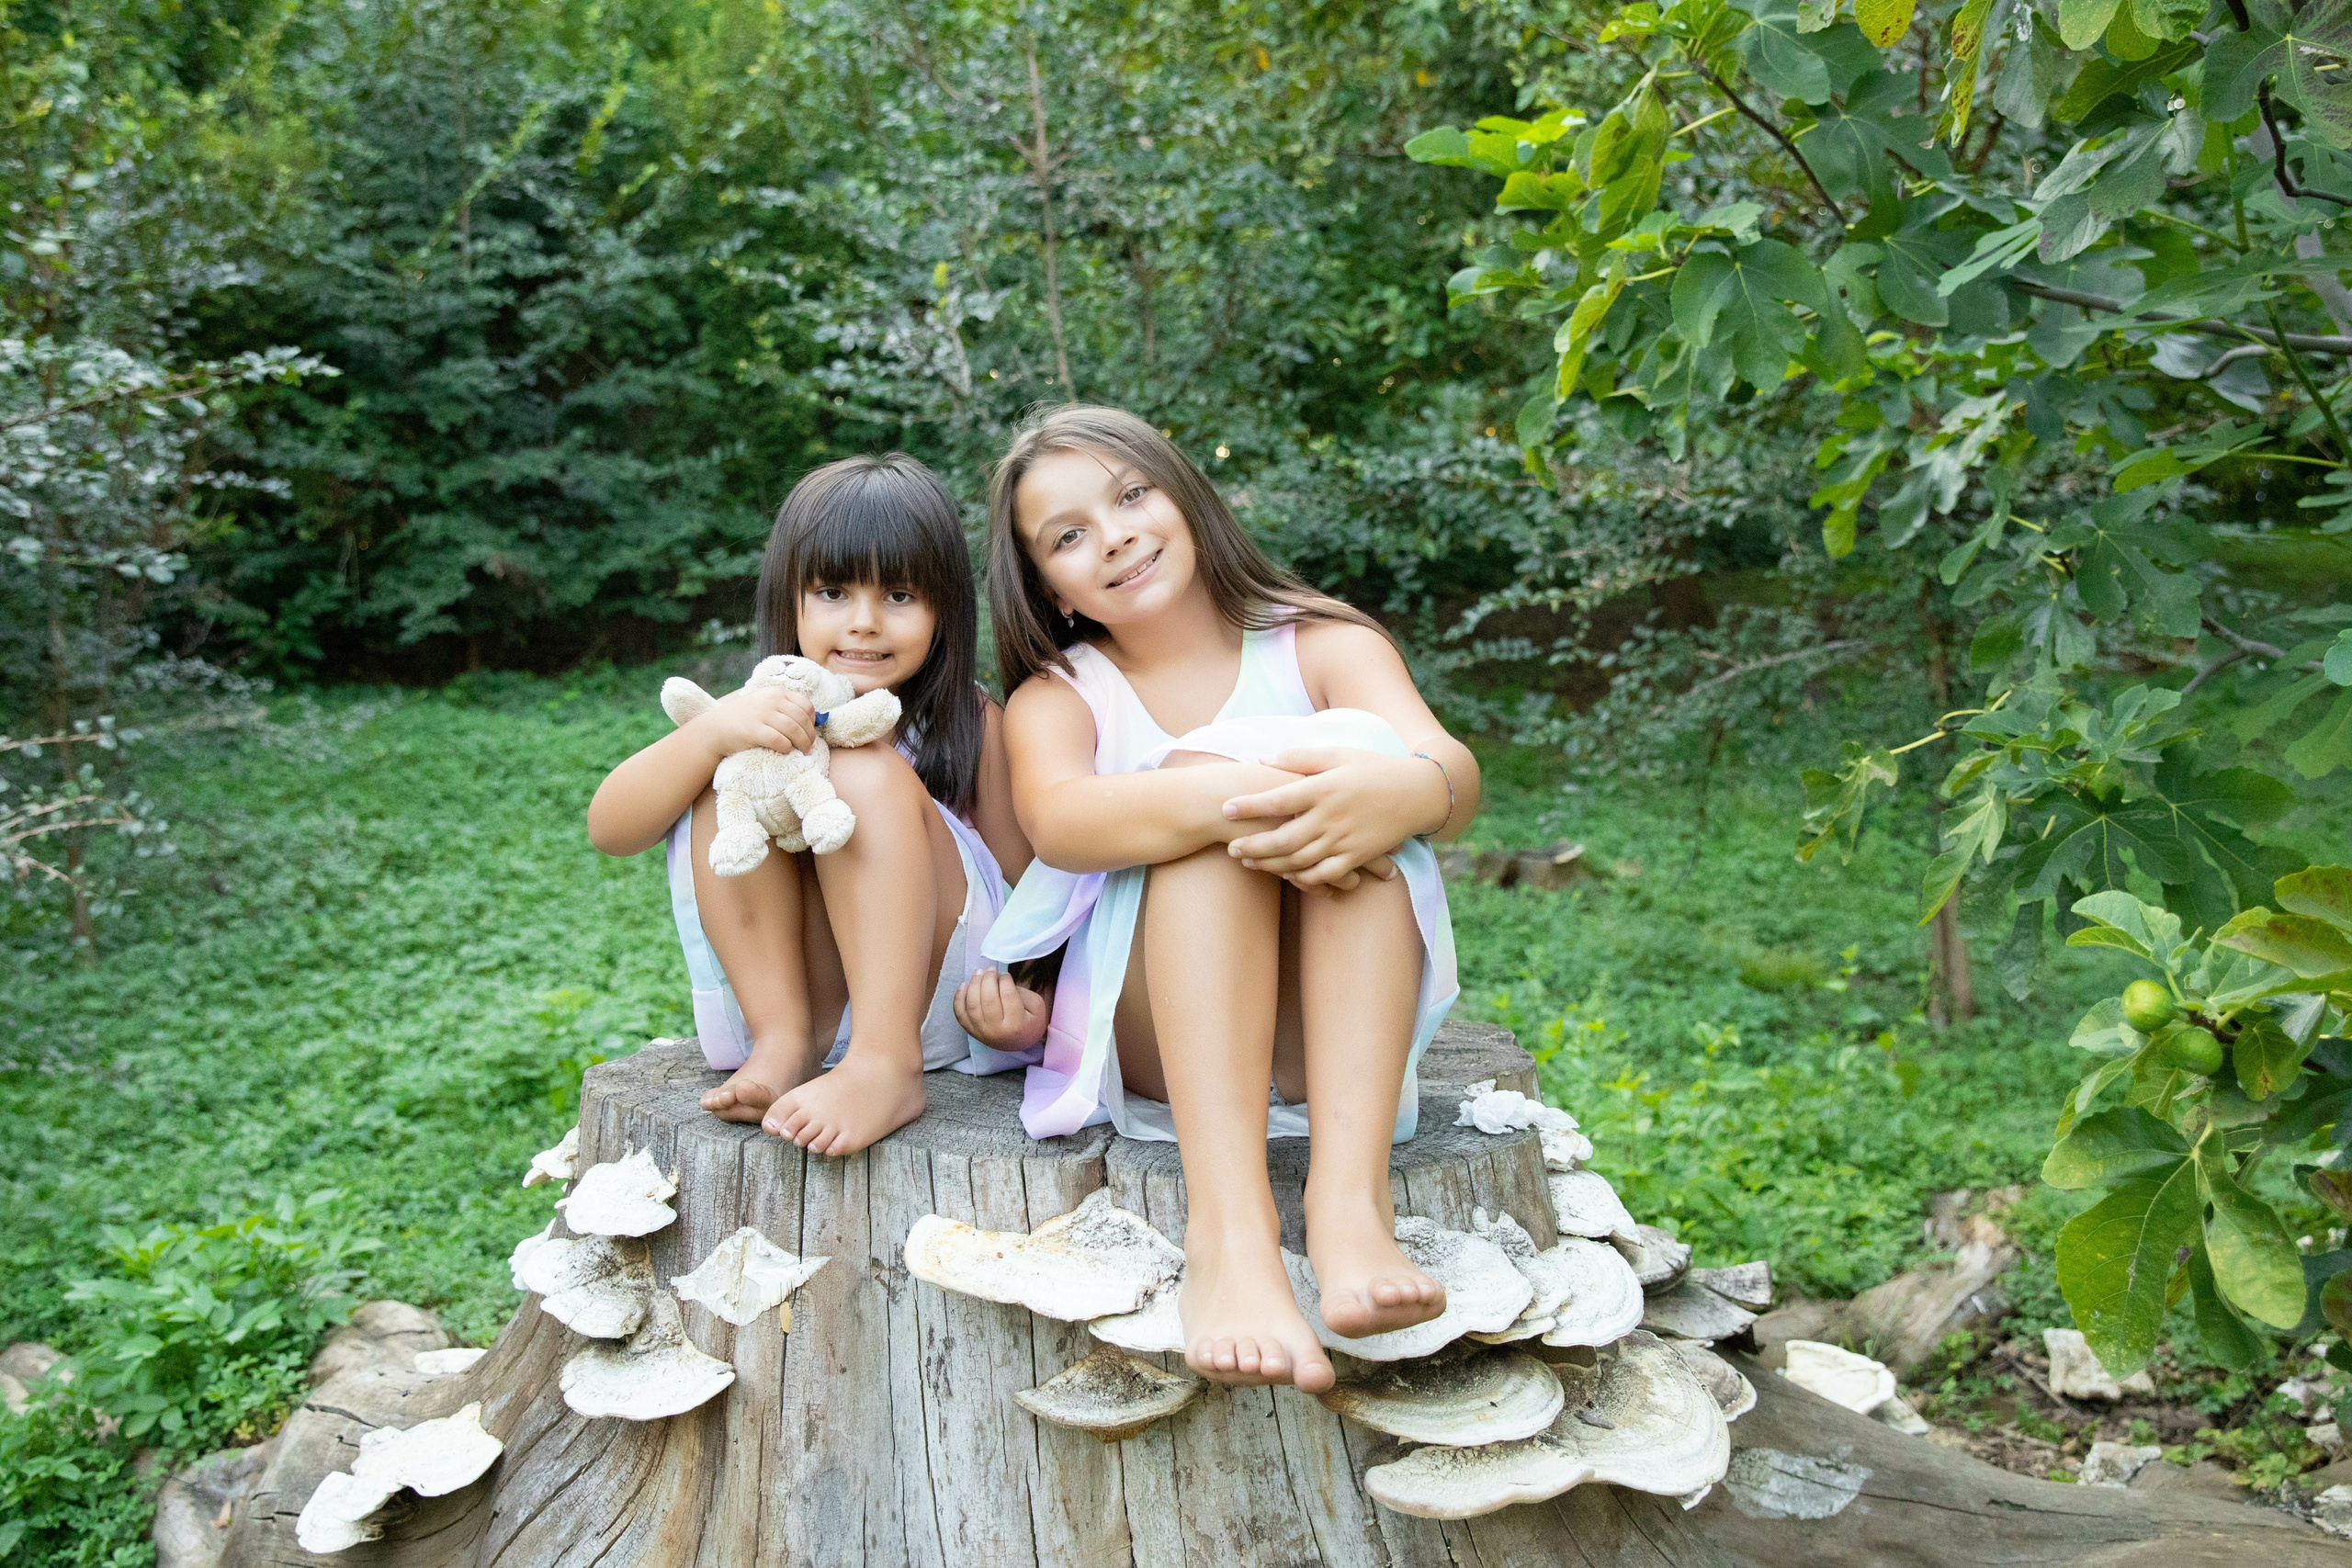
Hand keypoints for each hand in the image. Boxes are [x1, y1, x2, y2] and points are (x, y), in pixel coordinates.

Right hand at [694, 682, 816, 758]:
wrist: (715, 728)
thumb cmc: (743, 718)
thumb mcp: (764, 704)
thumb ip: (784, 707)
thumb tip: (812, 720)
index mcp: (776, 692)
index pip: (806, 705)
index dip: (812, 721)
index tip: (809, 732)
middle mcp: (771, 700)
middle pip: (802, 719)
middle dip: (809, 736)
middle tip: (808, 748)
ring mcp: (762, 714)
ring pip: (794, 730)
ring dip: (802, 744)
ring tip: (803, 752)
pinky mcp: (754, 730)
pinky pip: (779, 740)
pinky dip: (787, 747)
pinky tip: (785, 751)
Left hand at [952, 969, 1049, 1049]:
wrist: (1020, 1043)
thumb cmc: (1029, 1021)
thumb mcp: (1036, 1006)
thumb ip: (1020, 992)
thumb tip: (998, 979)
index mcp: (1017, 1024)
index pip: (1007, 995)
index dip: (1004, 979)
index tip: (1005, 974)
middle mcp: (997, 1031)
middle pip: (988, 999)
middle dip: (988, 979)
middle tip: (990, 969)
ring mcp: (982, 1033)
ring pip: (972, 1005)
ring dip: (973, 984)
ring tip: (978, 972)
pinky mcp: (972, 1032)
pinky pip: (960, 1014)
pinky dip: (958, 998)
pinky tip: (964, 985)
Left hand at [1221, 748, 1444, 888]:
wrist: (1417, 793)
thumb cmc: (1374, 768)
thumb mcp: (1338, 753)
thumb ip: (1300, 757)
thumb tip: (1261, 758)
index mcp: (1325, 788)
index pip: (1278, 799)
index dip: (1249, 806)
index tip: (1226, 808)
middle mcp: (1332, 816)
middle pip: (1282, 838)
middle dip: (1252, 846)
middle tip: (1230, 848)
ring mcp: (1345, 840)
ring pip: (1299, 860)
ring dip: (1270, 864)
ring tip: (1249, 863)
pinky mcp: (1358, 857)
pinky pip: (1325, 875)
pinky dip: (1303, 879)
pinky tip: (1287, 876)